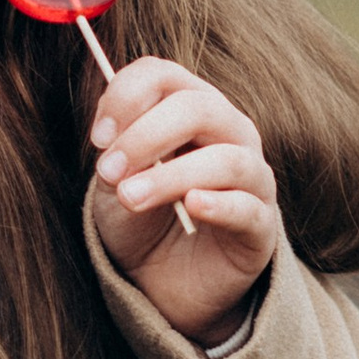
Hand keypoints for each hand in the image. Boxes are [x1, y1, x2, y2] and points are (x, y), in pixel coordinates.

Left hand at [88, 57, 278, 341]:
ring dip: (171, 176)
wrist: (161, 284)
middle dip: (146, 136)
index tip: (98, 138)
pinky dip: (219, 204)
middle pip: (199, 108)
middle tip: (108, 171)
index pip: (165, 75)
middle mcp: (229, 132)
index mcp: (190, 108)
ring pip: (226, 159)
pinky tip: (192, 206)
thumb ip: (117, 155)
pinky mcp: (260, 225)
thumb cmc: (142, 219)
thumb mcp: (116, 183)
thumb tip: (115, 141)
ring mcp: (252, 177)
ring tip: (131, 197)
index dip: (127, 96)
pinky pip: (249, 207)